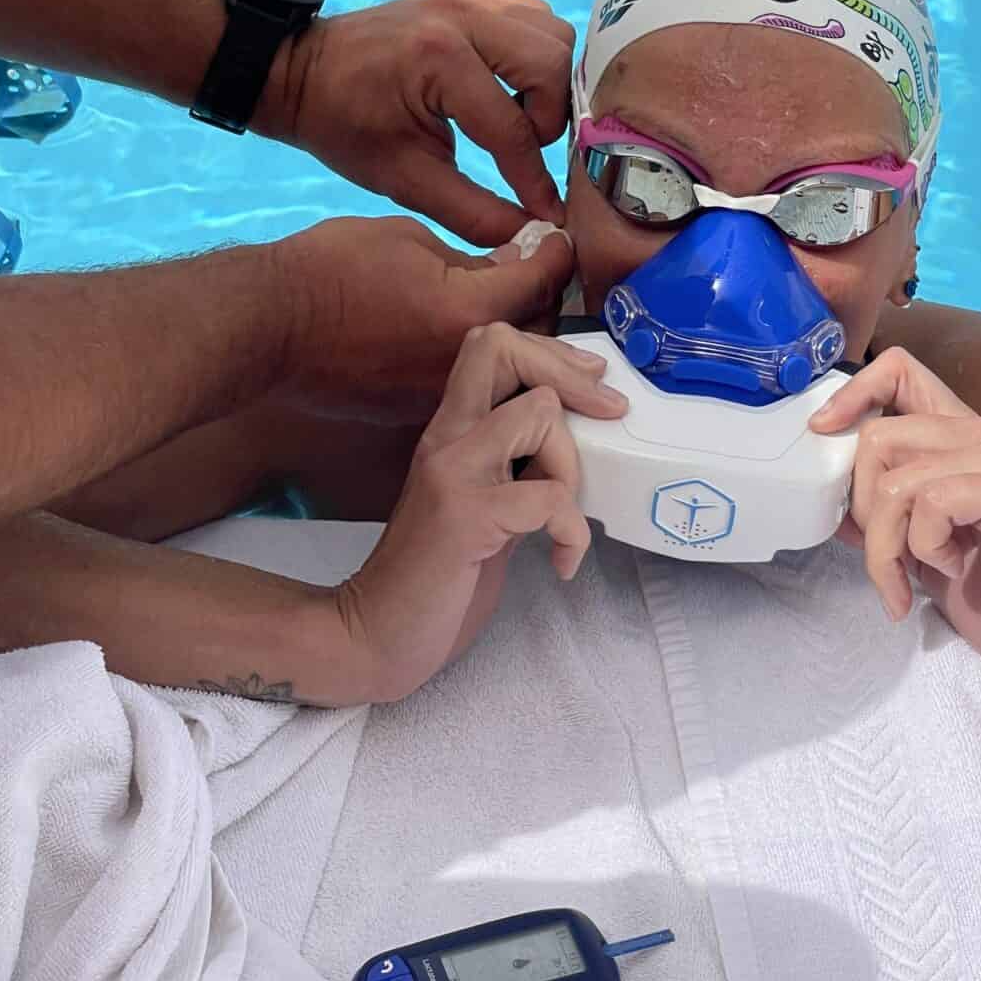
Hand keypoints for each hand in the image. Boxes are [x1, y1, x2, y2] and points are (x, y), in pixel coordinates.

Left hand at [262, 0, 575, 245]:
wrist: (301, 72)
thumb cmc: (343, 126)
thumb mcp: (404, 178)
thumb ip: (473, 211)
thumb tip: (535, 232)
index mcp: (438, 59)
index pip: (513, 126)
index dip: (534, 178)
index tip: (549, 211)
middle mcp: (462, 16)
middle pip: (551, 63)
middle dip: (549, 117)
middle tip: (523, 147)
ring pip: (551, 34)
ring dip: (547, 83)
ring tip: (516, 117)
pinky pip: (532, 18)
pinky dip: (533, 56)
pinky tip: (508, 88)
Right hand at [275, 214, 574, 420]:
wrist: (268, 328)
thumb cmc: (326, 271)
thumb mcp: (409, 239)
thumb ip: (472, 255)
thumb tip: (511, 259)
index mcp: (468, 307)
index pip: (539, 279)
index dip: (557, 255)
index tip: (562, 245)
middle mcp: (463, 360)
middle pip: (539, 347)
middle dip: (570, 352)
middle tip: (602, 369)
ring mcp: (439, 393)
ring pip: (510, 386)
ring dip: (542, 382)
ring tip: (575, 389)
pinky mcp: (414, 412)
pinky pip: (474, 405)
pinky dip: (498, 398)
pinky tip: (511, 401)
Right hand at [332, 325, 626, 699]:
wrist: (376, 636)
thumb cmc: (436, 575)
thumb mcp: (481, 499)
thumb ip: (515, 461)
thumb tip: (577, 436)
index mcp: (450, 430)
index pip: (491, 344)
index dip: (548, 353)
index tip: (589, 386)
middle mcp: (446, 438)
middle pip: (502, 345)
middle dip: (568, 374)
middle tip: (605, 416)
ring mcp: (453, 473)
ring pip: (539, 413)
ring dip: (572, 464)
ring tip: (562, 518)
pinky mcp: (466, 517)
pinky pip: (550, 497)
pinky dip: (572, 532)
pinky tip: (560, 563)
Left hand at [811, 348, 980, 689]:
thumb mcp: (917, 547)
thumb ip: (880, 509)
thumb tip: (829, 489)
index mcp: (961, 435)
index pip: (897, 370)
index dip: (851, 393)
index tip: (822, 433)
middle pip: (876, 437)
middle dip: (862, 511)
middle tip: (885, 561)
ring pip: (895, 481)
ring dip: (888, 546)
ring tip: (910, 580)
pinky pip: (931, 504)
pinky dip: (925, 547)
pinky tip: (954, 567)